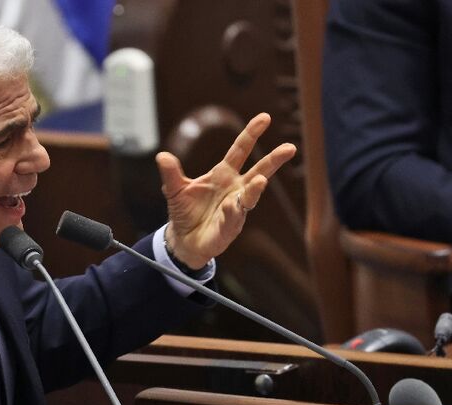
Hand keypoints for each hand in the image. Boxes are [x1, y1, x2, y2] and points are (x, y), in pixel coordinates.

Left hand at [156, 113, 296, 268]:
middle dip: (273, 160)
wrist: (183, 240)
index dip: (251, 134)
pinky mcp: (230, 227)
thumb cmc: (184, 212)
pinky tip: (233, 206)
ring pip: (250, 196)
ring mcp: (235, 208)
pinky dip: (233, 211)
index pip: (240, 150)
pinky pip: (234, 217)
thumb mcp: (174, 190)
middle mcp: (234, 189)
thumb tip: (161, 156)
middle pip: (258, 171)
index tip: (264, 118)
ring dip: (254, 189)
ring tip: (259, 182)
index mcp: (222, 174)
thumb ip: (171, 174)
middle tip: (290, 148)